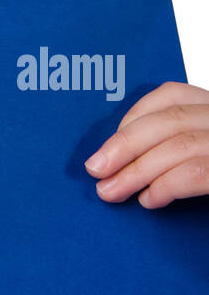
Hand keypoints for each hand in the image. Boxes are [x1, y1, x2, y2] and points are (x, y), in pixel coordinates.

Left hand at [84, 81, 208, 207]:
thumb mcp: (200, 149)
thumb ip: (171, 144)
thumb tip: (117, 156)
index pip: (172, 95)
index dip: (135, 115)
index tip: (110, 141)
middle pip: (169, 120)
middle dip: (124, 145)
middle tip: (95, 169)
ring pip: (178, 146)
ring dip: (136, 171)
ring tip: (111, 191)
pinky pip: (194, 172)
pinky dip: (165, 186)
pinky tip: (148, 200)